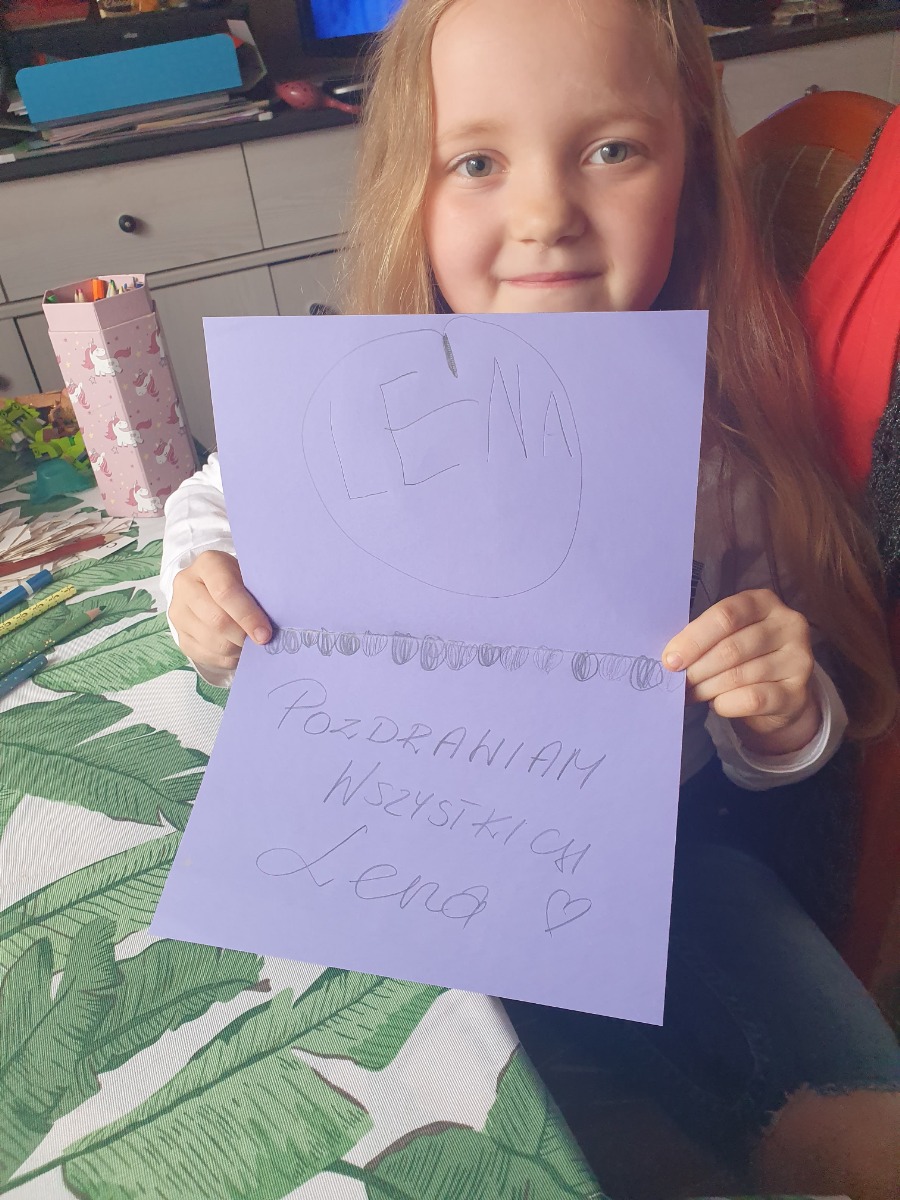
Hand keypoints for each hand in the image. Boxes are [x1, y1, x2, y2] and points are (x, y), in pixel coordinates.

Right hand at [169, 550, 270, 672]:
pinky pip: (207, 656)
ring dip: (237, 649)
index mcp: (207, 564)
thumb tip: (276, 622)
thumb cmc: (239, 579)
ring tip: (252, 645)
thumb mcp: (249, 575)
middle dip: (244, 636)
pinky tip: (239, 651)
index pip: (225, 592)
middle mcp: (186, 585)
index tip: (265, 634)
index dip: (247, 616)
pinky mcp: (180, 636)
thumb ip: (259, 592)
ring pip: (213, 642)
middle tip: (262, 642)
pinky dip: (228, 659)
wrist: (211, 586)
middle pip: (217, 620)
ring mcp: (179, 613)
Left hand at [663, 588, 820, 755]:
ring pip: (738, 675)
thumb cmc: (744, 657)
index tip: (670, 660)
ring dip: (707, 688)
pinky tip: (717, 703)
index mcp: (764, 602)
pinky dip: (726, 704)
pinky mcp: (797, 692)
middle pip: (730, 648)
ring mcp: (798, 659)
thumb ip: (703, 639)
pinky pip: (752, 699)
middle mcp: (788, 625)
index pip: (725, 616)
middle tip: (679, 682)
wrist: (779, 695)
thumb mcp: (727, 636)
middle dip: (697, 669)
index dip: (693, 639)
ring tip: (694, 693)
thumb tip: (671, 658)